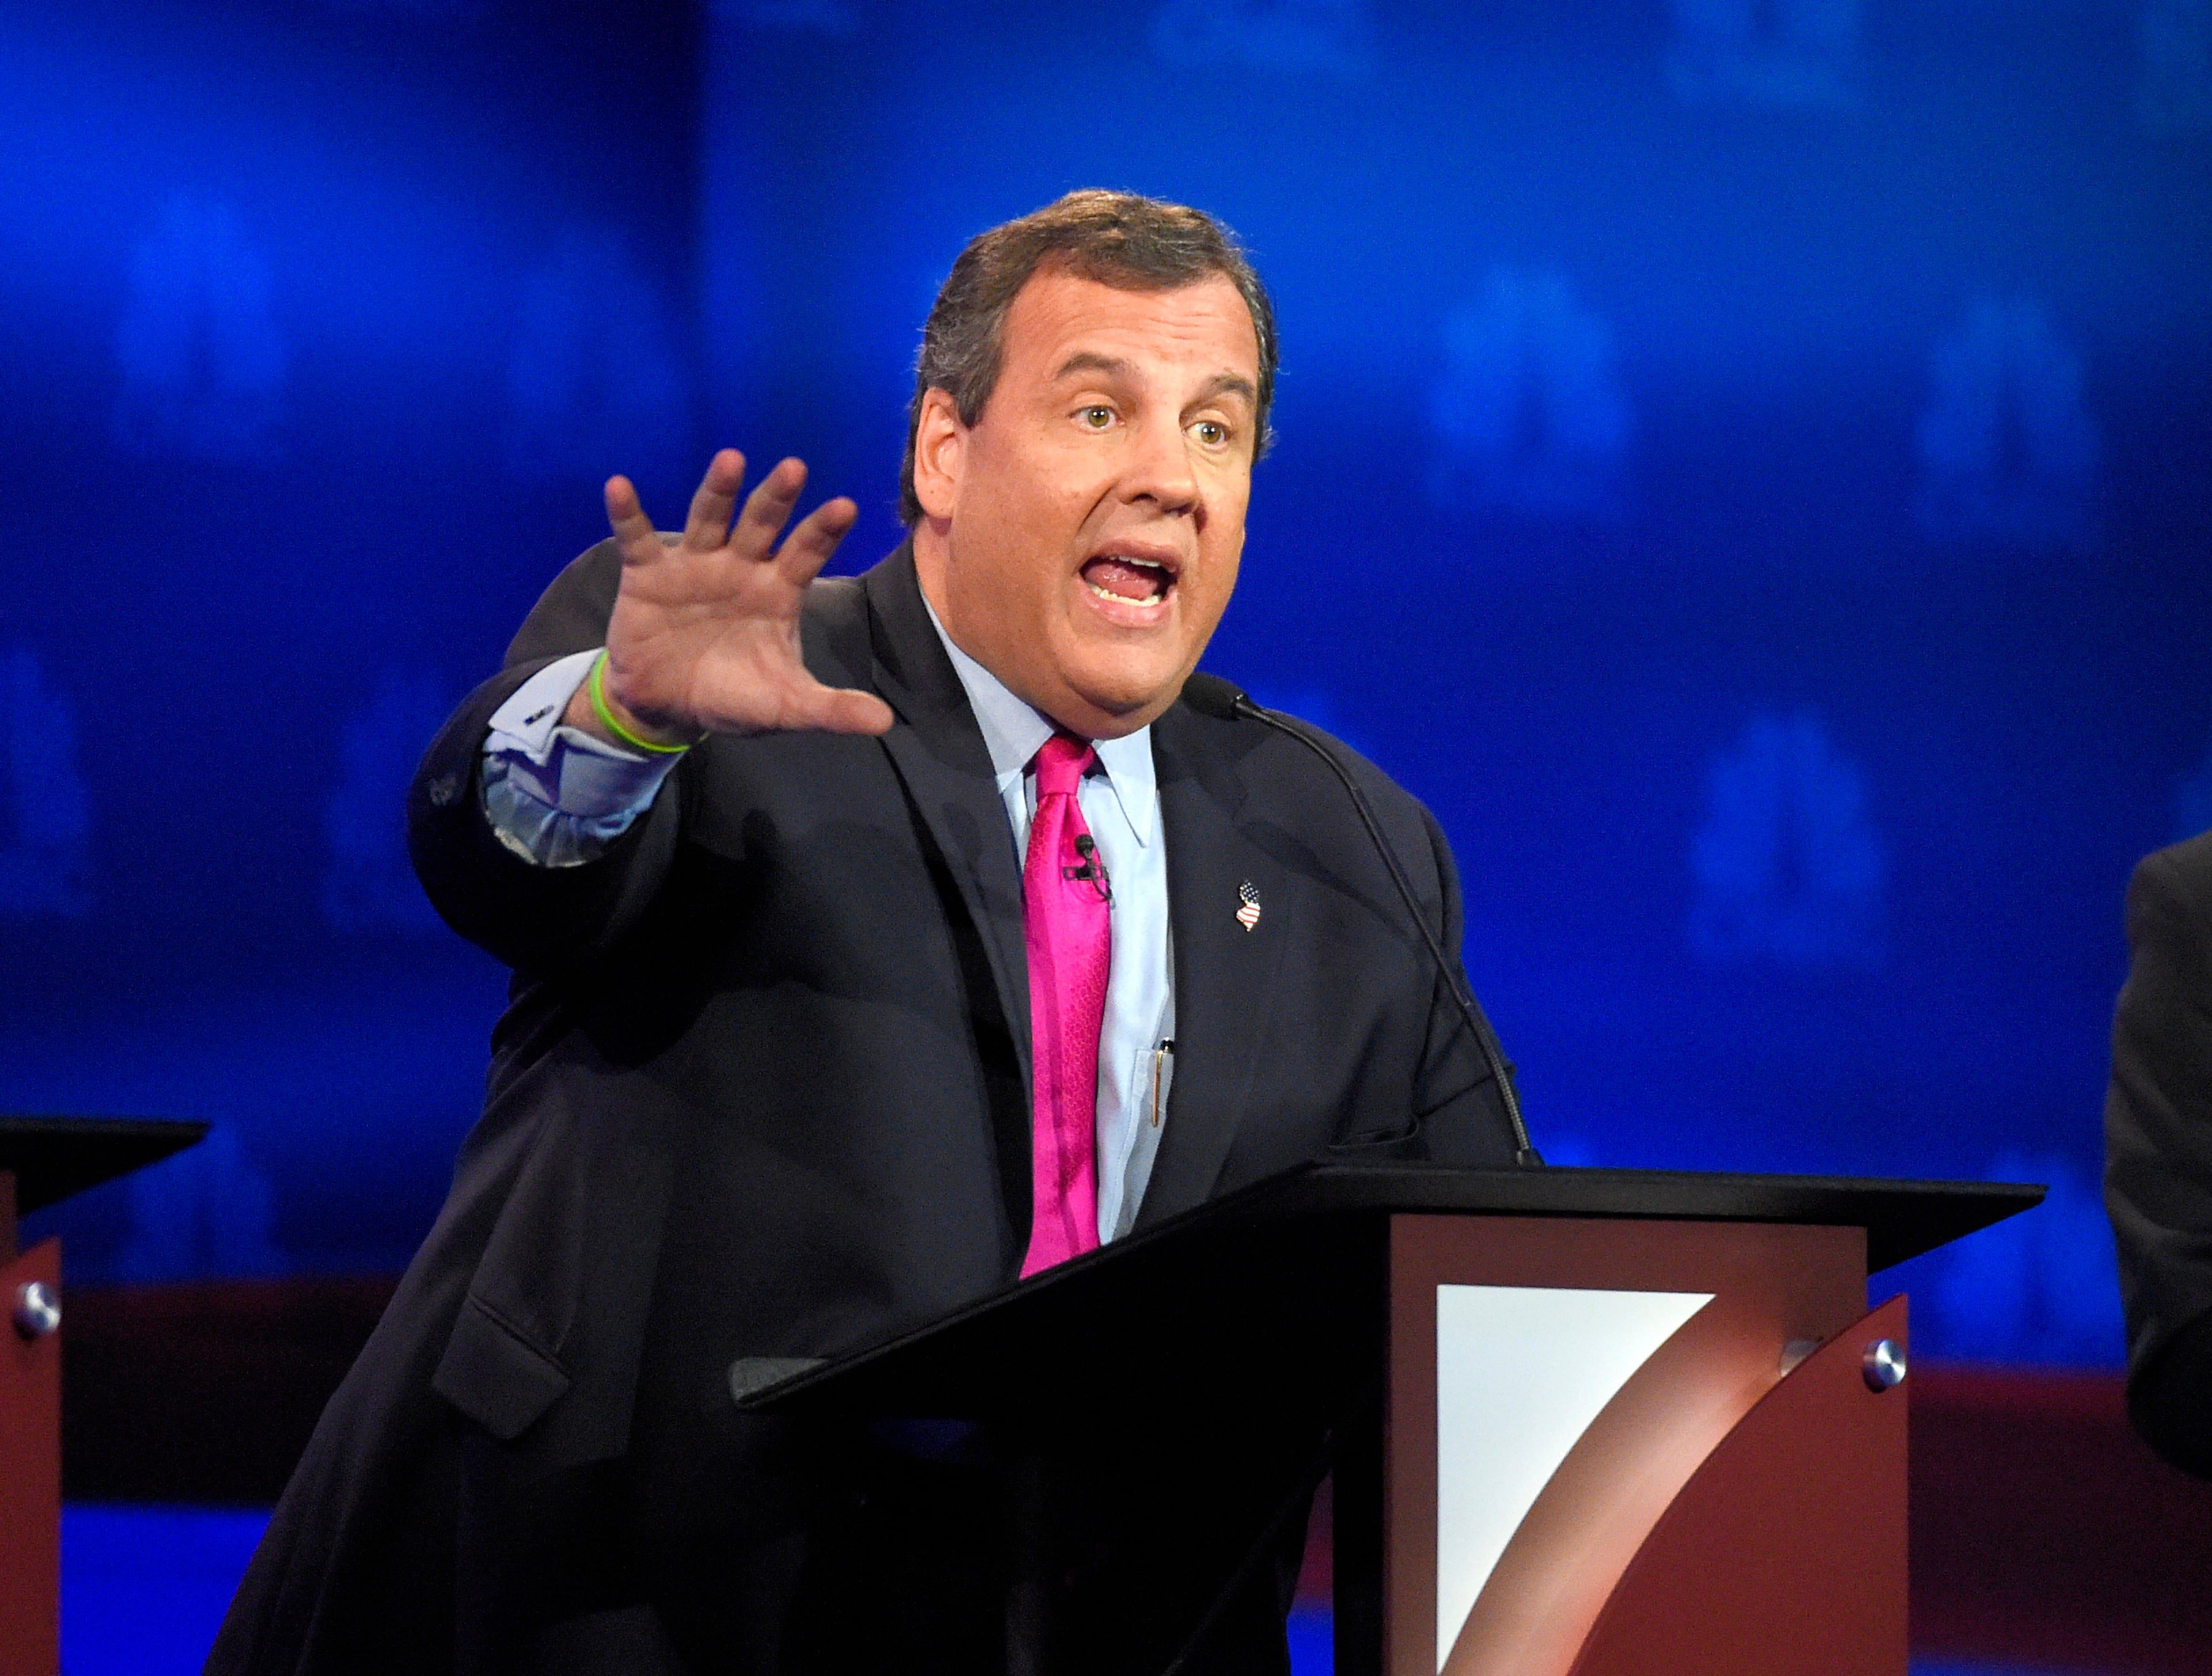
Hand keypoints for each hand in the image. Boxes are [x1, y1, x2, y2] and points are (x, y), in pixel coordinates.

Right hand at [567, 450, 896, 745]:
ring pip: (708, 519)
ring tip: (731, 460)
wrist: (669, 707)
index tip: (846, 506)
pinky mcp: (648, 574)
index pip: (806, 553)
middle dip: (776, 498)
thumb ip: (831, 709)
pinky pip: (637, 539)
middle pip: (761, 524)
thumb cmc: (735, 696)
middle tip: (794, 468)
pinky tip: (619, 487)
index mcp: (778, 590)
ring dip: (717, 491)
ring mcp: (695, 565)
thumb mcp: (786, 705)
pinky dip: (628, 515)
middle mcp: (740, 567)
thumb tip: (885, 722)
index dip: (823, 531)